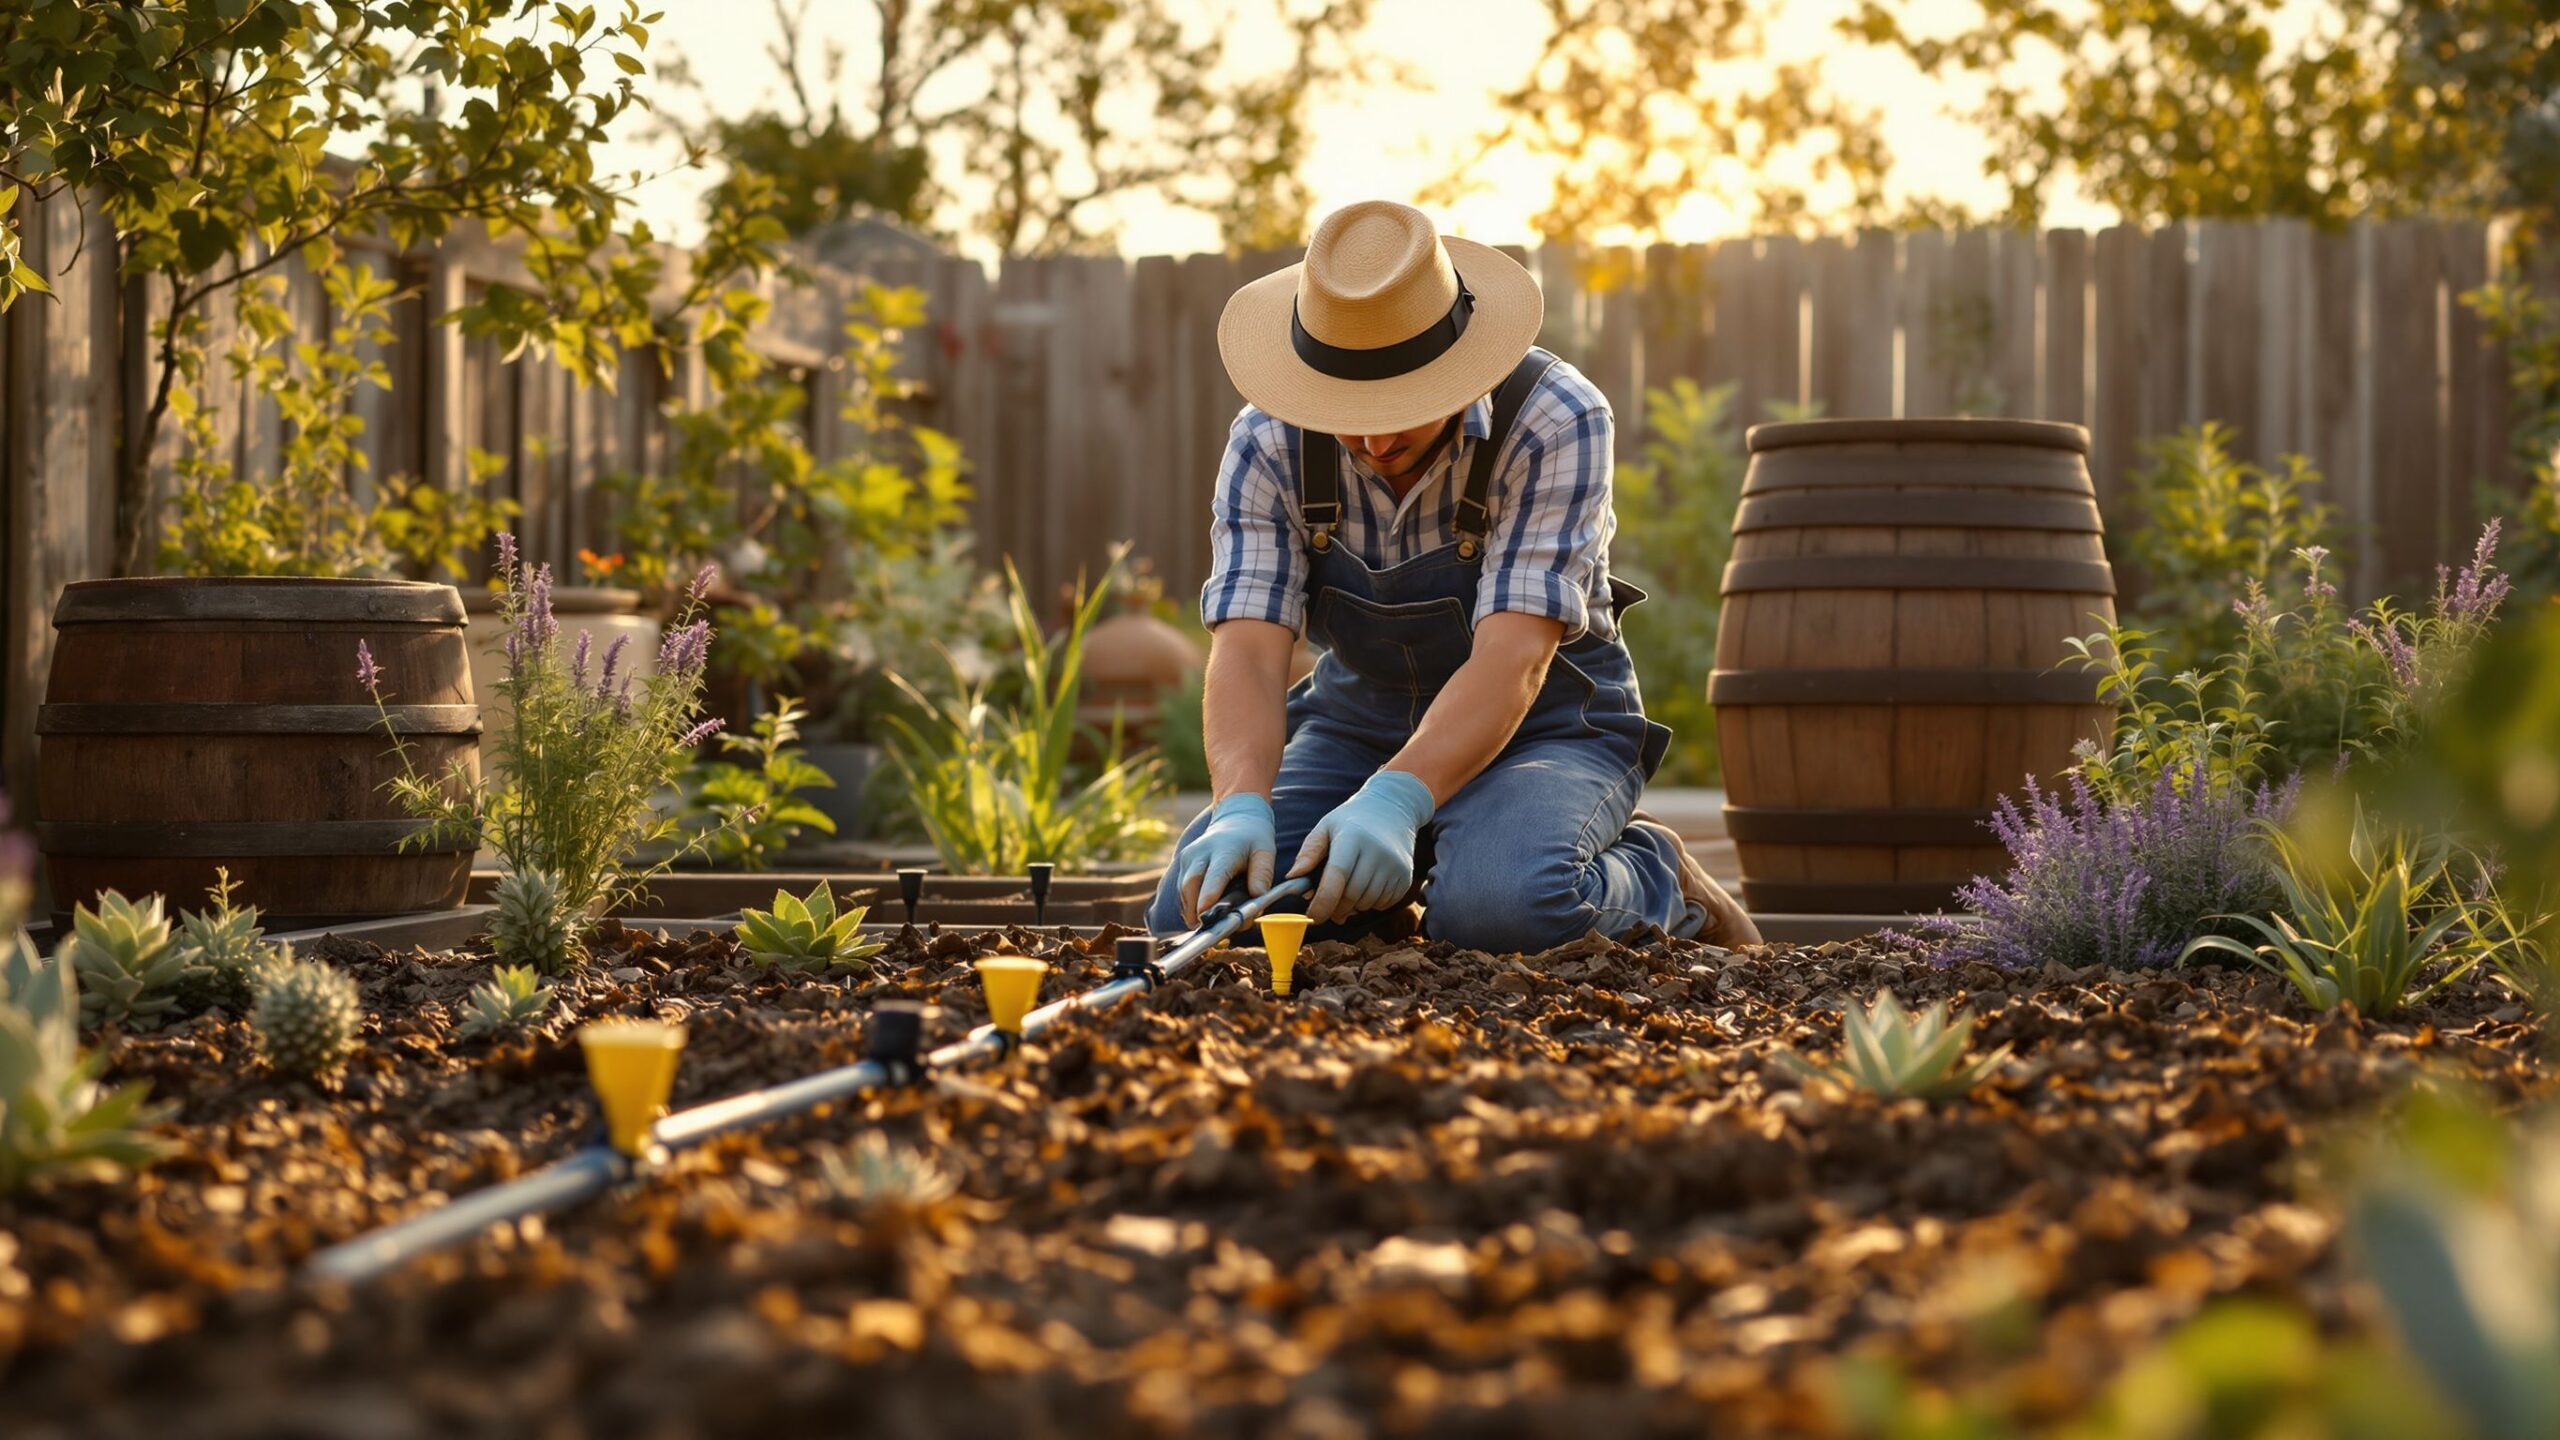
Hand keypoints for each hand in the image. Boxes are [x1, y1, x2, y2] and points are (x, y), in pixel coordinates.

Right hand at [1176, 793, 1277, 923]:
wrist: (1236, 819)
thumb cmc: (1254, 839)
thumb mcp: (1266, 851)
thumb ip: (1263, 874)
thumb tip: (1256, 896)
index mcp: (1224, 850)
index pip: (1214, 875)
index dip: (1208, 896)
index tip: (1204, 914)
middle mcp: (1201, 852)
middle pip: (1191, 885)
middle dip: (1195, 910)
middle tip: (1207, 928)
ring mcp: (1189, 857)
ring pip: (1183, 890)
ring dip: (1191, 910)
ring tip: (1206, 924)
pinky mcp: (1183, 863)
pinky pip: (1181, 889)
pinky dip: (1188, 904)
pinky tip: (1200, 914)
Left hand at [1289, 770, 1434, 923]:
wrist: (1392, 811)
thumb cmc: (1351, 822)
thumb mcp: (1326, 827)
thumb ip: (1308, 852)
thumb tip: (1292, 877)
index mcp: (1353, 838)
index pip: (1337, 877)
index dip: (1323, 902)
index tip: (1312, 915)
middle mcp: (1377, 852)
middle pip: (1351, 895)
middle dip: (1335, 907)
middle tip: (1326, 907)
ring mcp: (1395, 865)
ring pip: (1367, 903)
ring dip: (1352, 906)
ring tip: (1346, 892)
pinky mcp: (1405, 876)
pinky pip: (1383, 903)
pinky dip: (1370, 903)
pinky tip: (1365, 888)